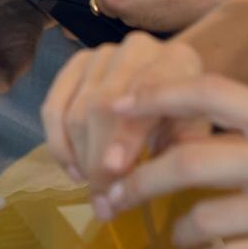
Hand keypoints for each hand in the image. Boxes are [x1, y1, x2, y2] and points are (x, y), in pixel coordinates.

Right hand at [39, 30, 206, 190]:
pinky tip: (73, 168)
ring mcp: (102, 53)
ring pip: (76, 110)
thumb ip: (170, 160)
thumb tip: (125, 195)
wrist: (176, 81)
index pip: (146, 93)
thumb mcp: (194, 136)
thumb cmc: (187, 116)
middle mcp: (137, 48)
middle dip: (98, 158)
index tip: (114, 169)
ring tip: (94, 187)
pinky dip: (57, 142)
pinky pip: (52, 106)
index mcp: (176, 60)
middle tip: (104, 200)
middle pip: (103, 105)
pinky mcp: (76, 63)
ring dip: (80, 156)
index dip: (126, 133)